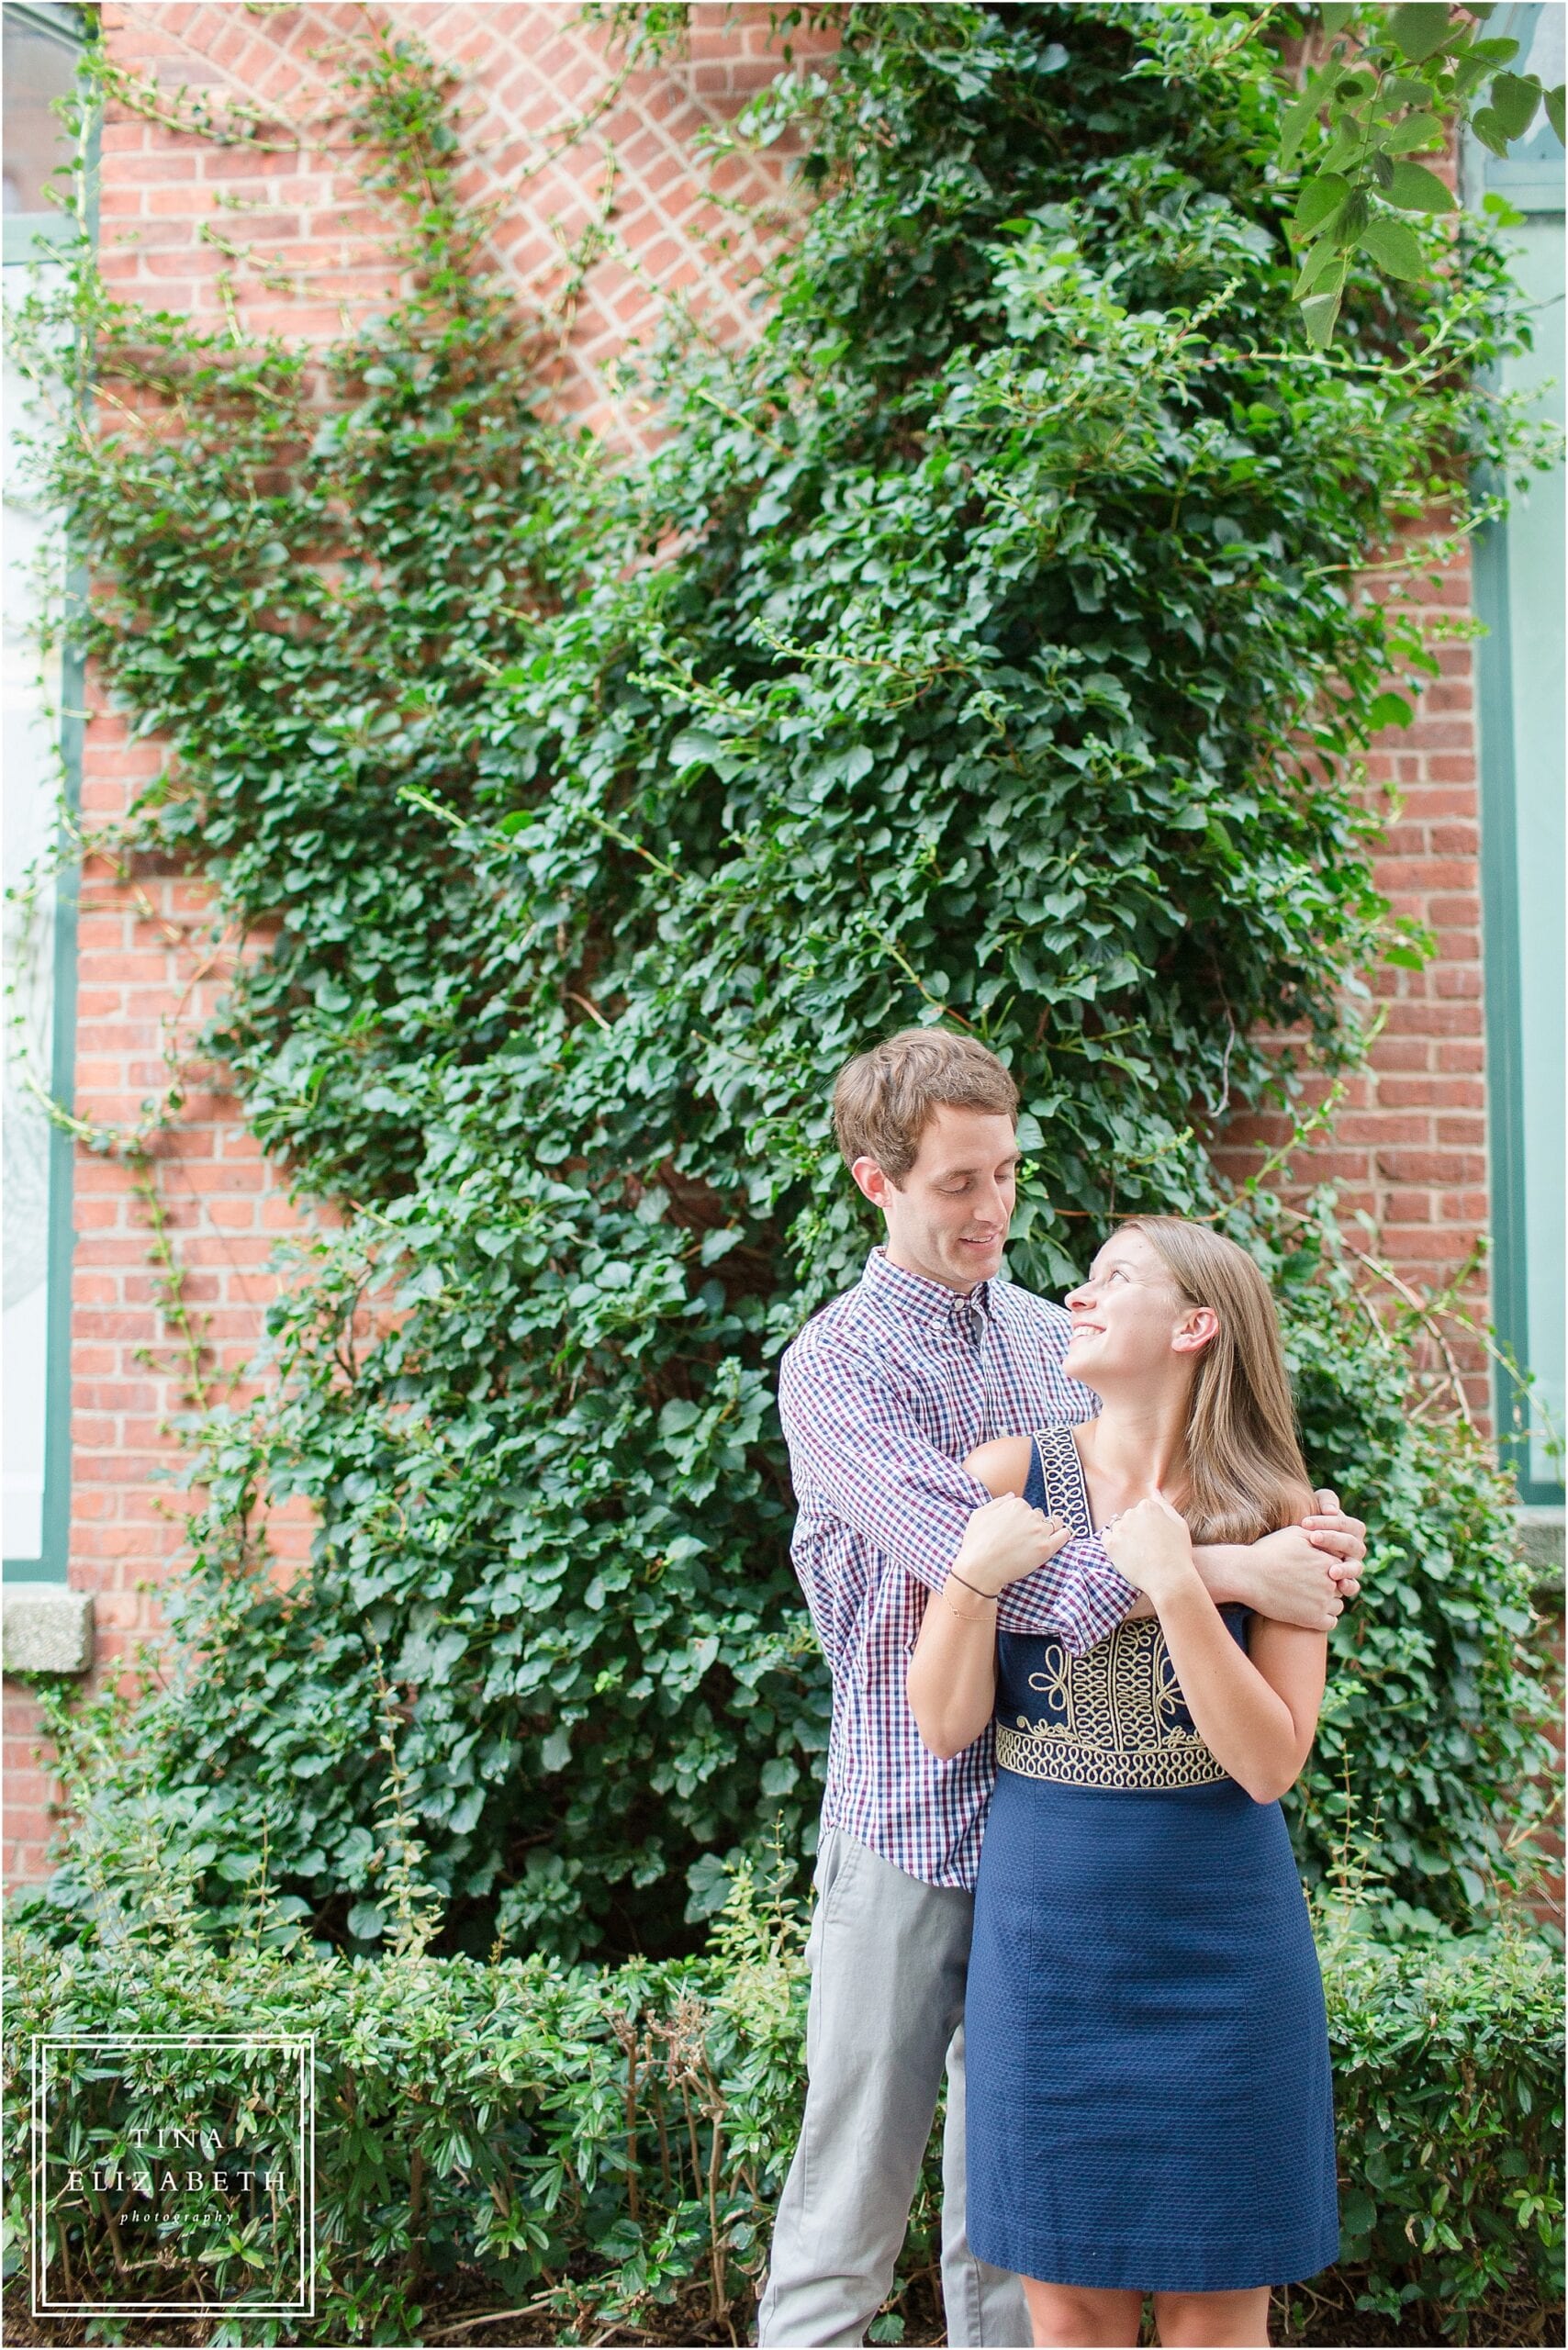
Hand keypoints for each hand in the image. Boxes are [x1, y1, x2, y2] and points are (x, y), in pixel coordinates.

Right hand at [953, 1493, 1068, 1595]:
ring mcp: (1040, 1532)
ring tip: (1043, 1538)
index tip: (1015, 1529)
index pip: (1025, 1507)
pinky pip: (1065, 1535)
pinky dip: (1064, 1534)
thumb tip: (1012, 1495)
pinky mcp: (1046, 1549)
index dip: (1020, 1518)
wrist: (980, 1568)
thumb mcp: (980, 1514)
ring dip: (1051, 1527)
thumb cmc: (976, 1542)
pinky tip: (1060, 1537)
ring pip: (1055, 1523)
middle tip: (1024, 1538)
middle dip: (1034, 1524)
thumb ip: (998, 1502)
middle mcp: (1030, 1515)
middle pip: (1040, 1515)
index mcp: (1016, 1504)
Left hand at [1101, 1492, 1195, 1599]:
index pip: (1142, 1510)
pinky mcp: (1111, 1545)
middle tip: (1148, 1548)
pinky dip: (1113, 1544)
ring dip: (1124, 1537)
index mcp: (1148, 1506)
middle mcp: (1131, 1514)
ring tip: (1138, 1553)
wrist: (1169, 1577)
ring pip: (1117, 1528)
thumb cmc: (1178, 1551)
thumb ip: (1164, 1504)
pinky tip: (1125, 1554)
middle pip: (1129, 1518)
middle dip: (1136, 1529)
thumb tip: (1154, 1490)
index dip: (1150, 1526)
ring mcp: (1120, 1529)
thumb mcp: (1179, 1523)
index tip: (1156, 1539)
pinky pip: (1106, 1538)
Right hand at [1244, 1525, 1344, 1630]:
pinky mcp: (1312, 1619)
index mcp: (1328, 1562)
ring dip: (1328, 1603)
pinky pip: (1331, 1622)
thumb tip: (1330, 1538)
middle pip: (1341, 1586)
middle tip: (1310, 1584)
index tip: (1314, 1570)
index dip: (1329, 1567)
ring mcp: (1322, 1602)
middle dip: (1329, 1585)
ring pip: (1337, 1605)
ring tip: (1308, 1597)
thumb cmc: (1268, 1552)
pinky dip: (1323, 1618)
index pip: (1341, 1567)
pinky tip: (1309, 1611)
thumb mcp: (1295, 1534)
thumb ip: (1318, 1536)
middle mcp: (1330, 1582)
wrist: (1247, 1575)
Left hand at [1304, 1487, 1365, 1599]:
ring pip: (1355, 1567)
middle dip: (1332, 1540)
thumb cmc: (1306, 1522)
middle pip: (1351, 1543)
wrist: (1291, 1546)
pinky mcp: (1345, 1582)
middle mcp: (1355, 1548)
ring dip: (1345, 1569)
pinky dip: (1349, 1586)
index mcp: (1352, 1529)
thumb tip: (1331, 1511)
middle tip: (1313, 1538)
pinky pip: (1353, 1586)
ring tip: (1331, 1572)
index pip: (1346, 1524)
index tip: (1304, 1522)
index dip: (1327, 1522)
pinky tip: (1339, 1586)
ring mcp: (1351, 1566)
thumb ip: (1325, 1500)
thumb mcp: (1314, 1504)